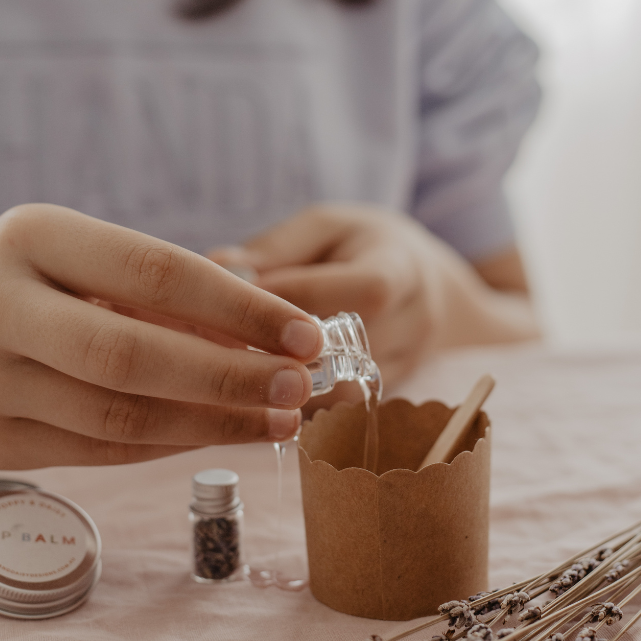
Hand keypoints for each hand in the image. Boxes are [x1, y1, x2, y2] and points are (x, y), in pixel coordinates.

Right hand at [0, 205, 322, 468]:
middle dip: (232, 375)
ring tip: (276, 418)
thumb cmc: (17, 281)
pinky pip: (101, 451)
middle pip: (134, 355)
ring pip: (120, 416)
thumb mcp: (71, 255)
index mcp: (29, 237)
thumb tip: (263, 336)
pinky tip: (219, 432)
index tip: (305, 332)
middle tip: (299, 385)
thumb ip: (154, 292)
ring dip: (212, 422)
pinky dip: (171, 444)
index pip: (156, 272)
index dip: (241, 307)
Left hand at [209, 203, 537, 387]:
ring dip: (288, 385)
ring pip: (345, 392)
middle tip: (223, 342)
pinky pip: (339, 412)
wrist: (421, 284)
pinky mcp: (387, 399)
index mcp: (402, 267)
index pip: (362, 291)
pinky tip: (259, 389)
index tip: (233, 297)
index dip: (297, 297)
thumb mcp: (325, 227)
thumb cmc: (361, 246)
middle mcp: (416, 323)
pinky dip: (297, 404)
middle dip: (285, 349)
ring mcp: (407, 367)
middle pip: (353, 350)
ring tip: (235, 368)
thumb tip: (219, 268)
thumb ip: (277, 248)